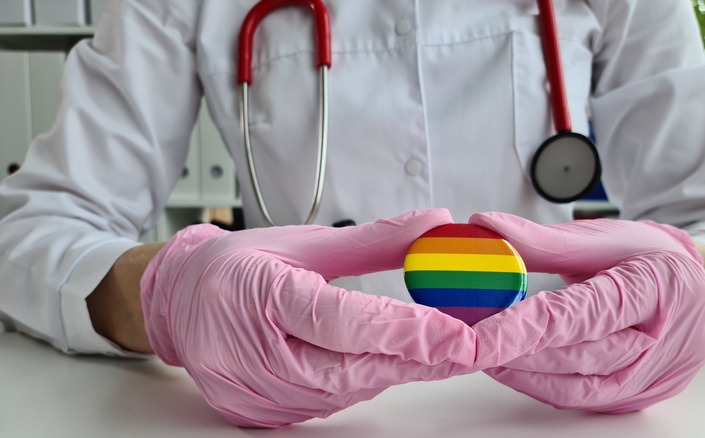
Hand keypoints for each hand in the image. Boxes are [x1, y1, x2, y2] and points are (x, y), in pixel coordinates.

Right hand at [140, 210, 476, 426]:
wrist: (178, 303)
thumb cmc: (237, 266)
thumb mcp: (304, 240)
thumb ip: (374, 240)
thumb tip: (433, 225)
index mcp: (260, 295)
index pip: (341, 321)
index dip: (403, 331)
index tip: (460, 336)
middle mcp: (255, 354)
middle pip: (352, 368)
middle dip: (422, 360)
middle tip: (475, 349)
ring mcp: (256, 391)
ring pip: (347, 391)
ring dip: (397, 371)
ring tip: (440, 350)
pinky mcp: (262, 414)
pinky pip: (329, 403)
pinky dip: (365, 381)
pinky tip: (389, 363)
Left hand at [468, 213, 704, 412]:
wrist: (692, 282)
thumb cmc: (646, 254)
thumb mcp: (600, 236)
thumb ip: (541, 239)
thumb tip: (485, 226)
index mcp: (656, 289)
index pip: (579, 316)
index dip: (524, 329)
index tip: (478, 337)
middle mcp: (662, 341)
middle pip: (578, 356)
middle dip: (517, 353)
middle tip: (469, 344)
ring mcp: (653, 375)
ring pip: (579, 386)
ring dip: (525, 374)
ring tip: (485, 354)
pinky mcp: (638, 394)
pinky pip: (584, 399)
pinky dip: (543, 386)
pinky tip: (512, 370)